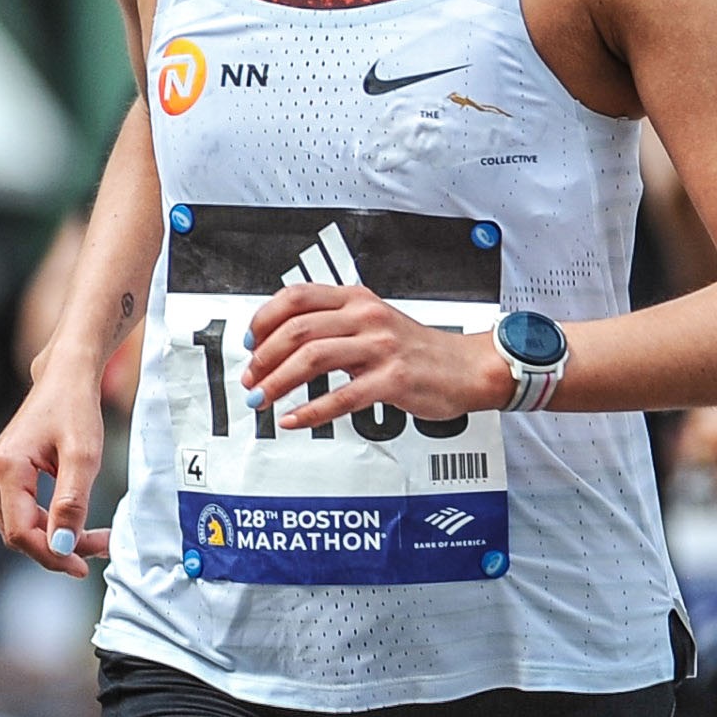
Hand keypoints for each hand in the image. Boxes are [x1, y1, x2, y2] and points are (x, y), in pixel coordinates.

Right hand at [0, 358, 109, 574]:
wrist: (64, 377)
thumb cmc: (75, 408)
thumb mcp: (83, 455)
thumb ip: (72, 502)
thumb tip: (61, 545)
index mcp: (5, 468)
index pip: (21, 531)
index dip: (51, 555)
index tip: (83, 565)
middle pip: (19, 533)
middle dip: (59, 548)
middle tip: (101, 547)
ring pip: (21, 527)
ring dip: (55, 539)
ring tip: (96, 539)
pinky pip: (21, 515)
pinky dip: (49, 524)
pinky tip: (76, 526)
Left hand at [248, 284, 508, 429]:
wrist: (467, 366)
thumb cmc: (418, 349)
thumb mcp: (374, 322)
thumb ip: (335, 325)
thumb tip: (283, 342)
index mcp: (357, 299)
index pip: (297, 297)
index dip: (264, 319)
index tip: (249, 342)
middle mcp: (366, 317)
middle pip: (297, 329)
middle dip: (264, 357)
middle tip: (250, 379)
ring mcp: (380, 347)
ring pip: (313, 359)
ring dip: (278, 382)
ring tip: (262, 399)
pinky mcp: (393, 379)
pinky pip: (342, 396)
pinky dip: (311, 411)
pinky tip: (295, 420)